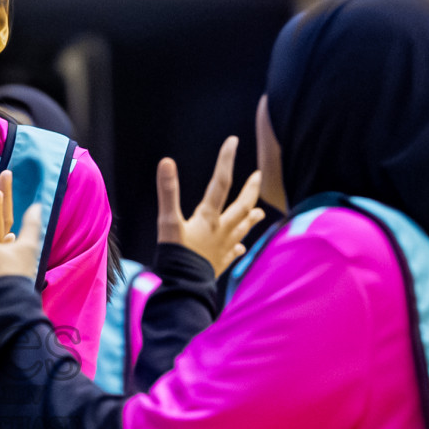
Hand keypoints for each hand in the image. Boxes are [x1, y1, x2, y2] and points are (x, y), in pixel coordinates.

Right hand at [157, 137, 264, 277]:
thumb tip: (166, 162)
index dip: (226, 160)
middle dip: (250, 190)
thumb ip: (168, 191)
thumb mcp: (167, 221)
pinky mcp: (220, 263)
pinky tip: (241, 247)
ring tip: (261, 211)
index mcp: (208, 217)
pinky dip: (238, 247)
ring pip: (243, 228)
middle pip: (242, 206)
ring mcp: (223, 247)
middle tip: (258, 176)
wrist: (184, 287)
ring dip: (252, 218)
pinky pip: (234, 253)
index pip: (219, 183)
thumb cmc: (176, 255)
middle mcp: (221, 230)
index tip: (233, 141)